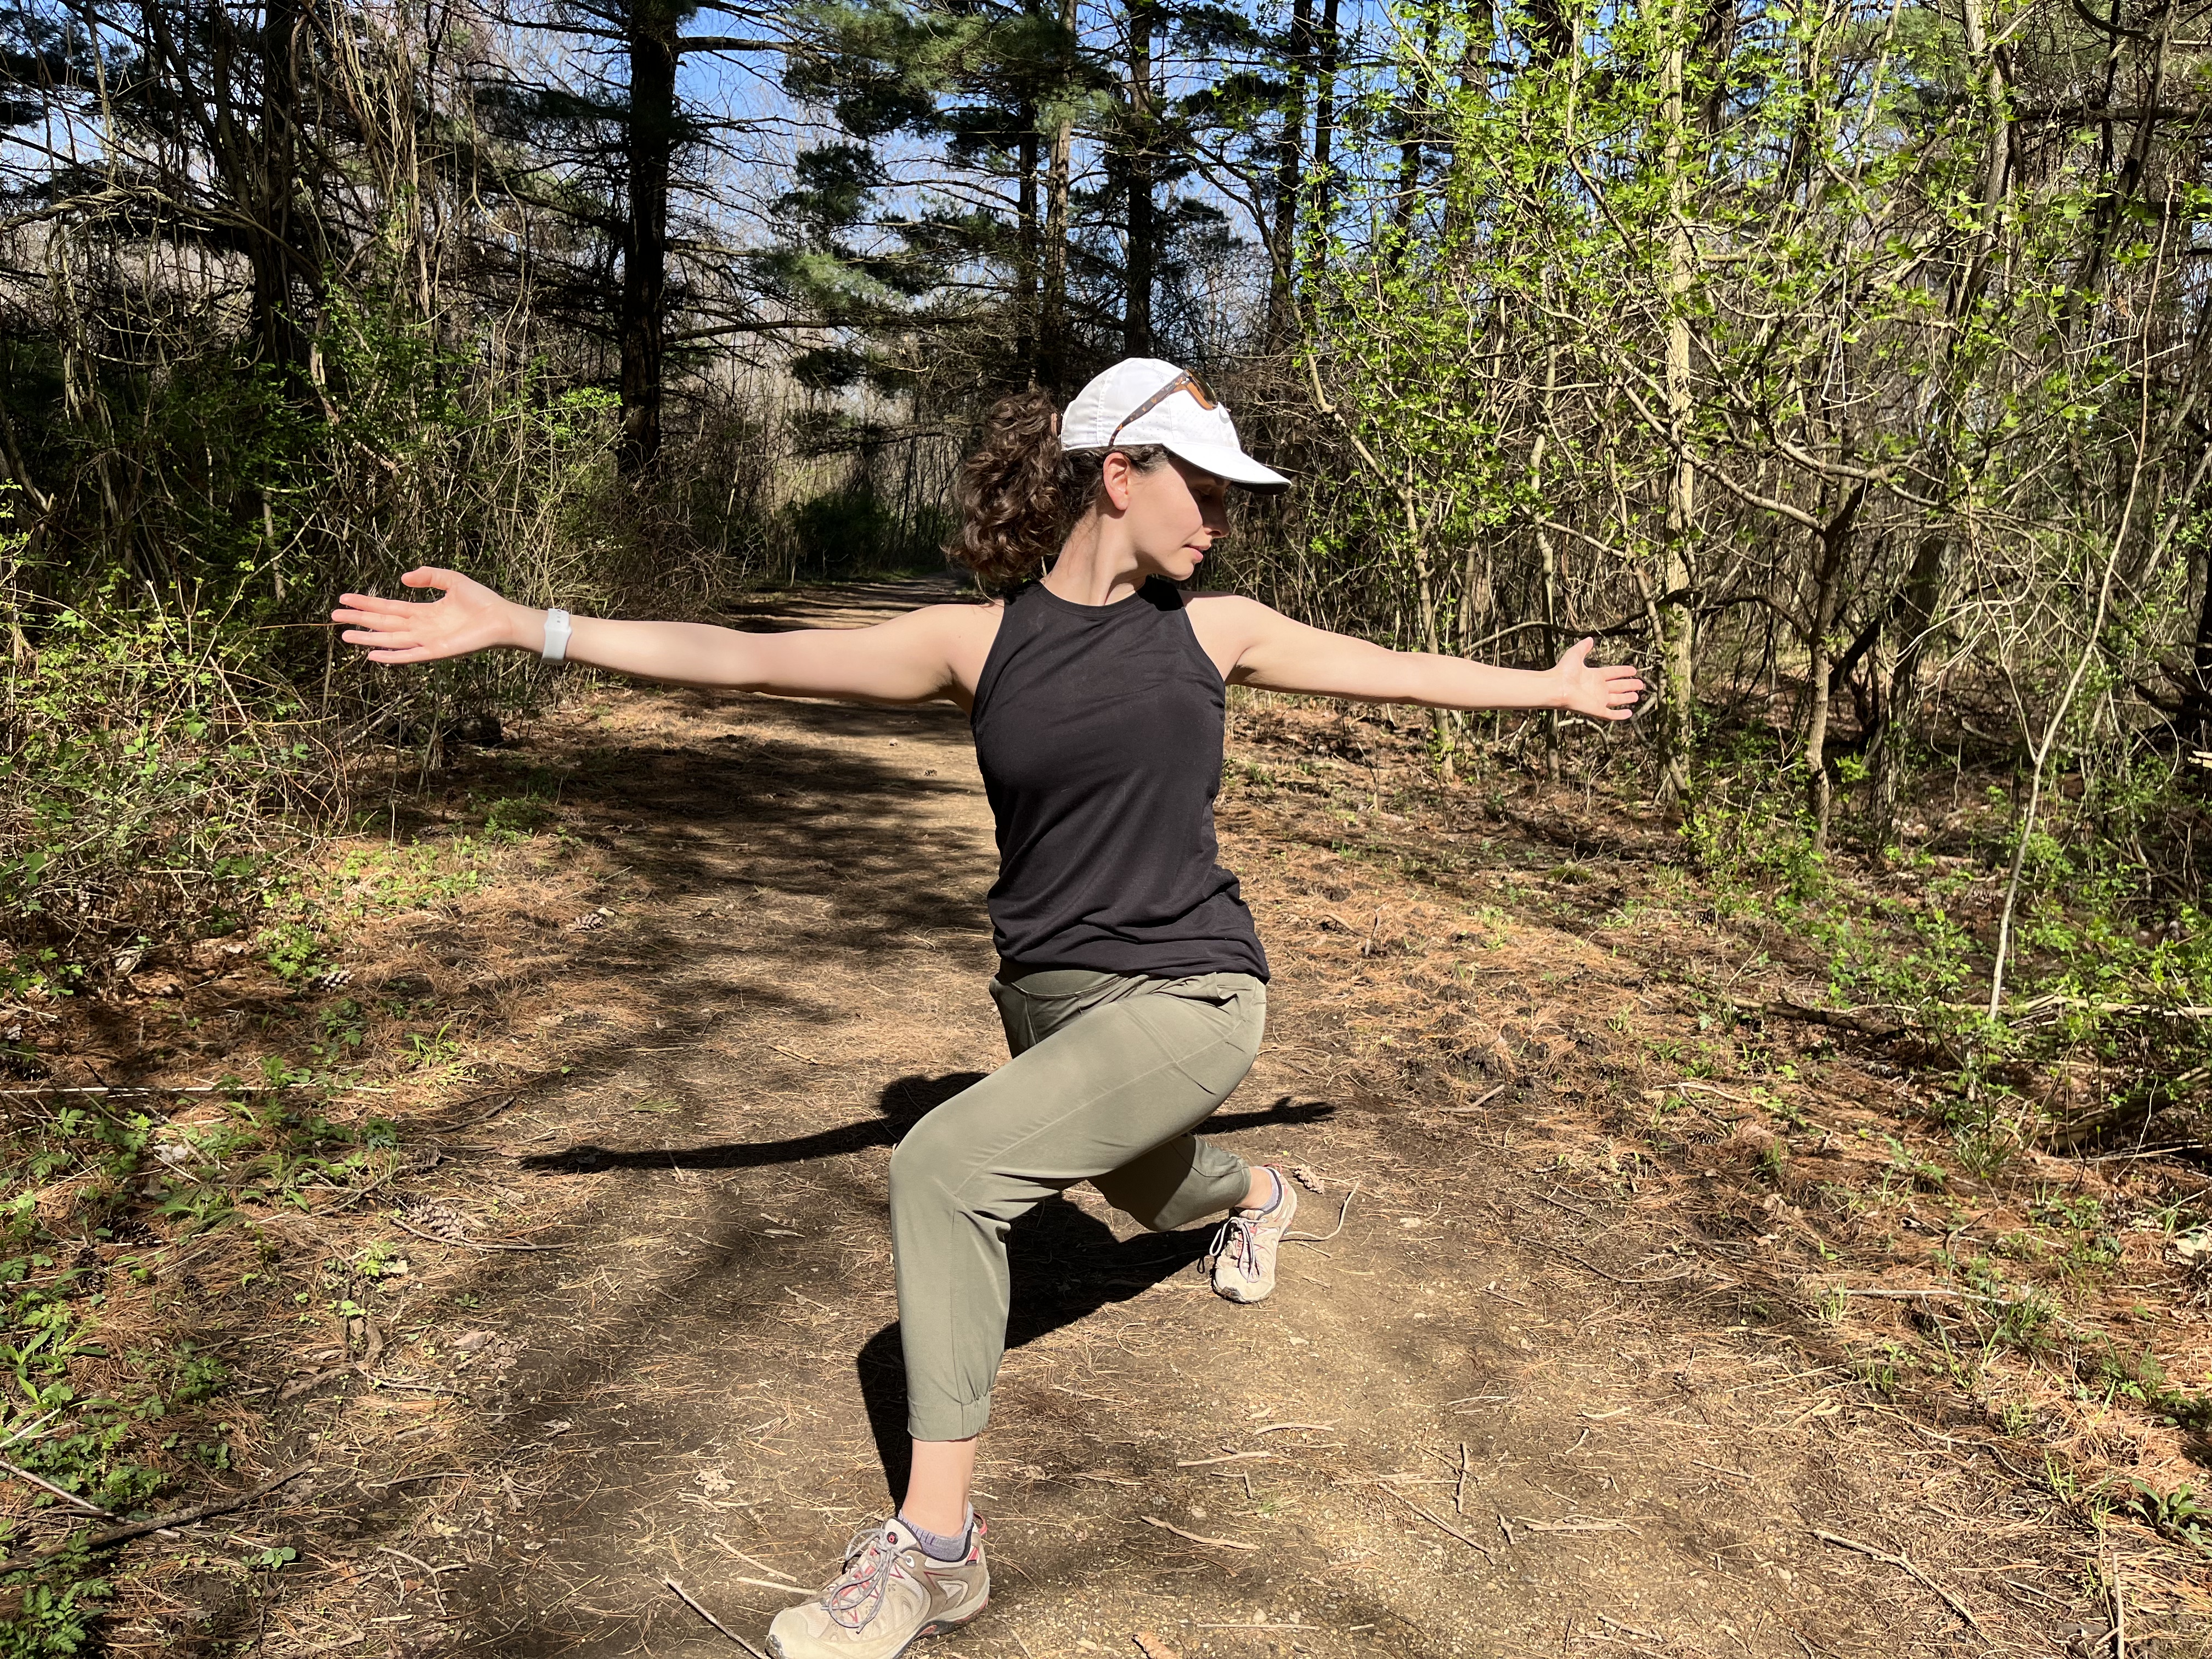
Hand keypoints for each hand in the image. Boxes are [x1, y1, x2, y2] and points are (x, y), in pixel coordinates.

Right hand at [330, 566, 531, 664]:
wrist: (503, 618)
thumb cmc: (482, 601)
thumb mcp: (452, 580)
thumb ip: (428, 575)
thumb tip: (402, 579)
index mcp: (423, 612)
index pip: (389, 608)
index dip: (367, 604)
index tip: (344, 600)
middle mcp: (421, 628)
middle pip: (384, 624)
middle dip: (359, 620)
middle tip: (333, 617)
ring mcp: (427, 641)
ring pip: (391, 639)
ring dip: (368, 638)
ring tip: (345, 635)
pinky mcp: (437, 651)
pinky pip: (410, 655)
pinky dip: (391, 656)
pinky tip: (373, 655)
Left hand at [1551, 637, 1645, 720]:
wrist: (1557, 687)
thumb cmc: (1563, 671)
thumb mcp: (1574, 654)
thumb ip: (1583, 647)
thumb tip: (1589, 639)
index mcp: (1594, 676)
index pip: (1613, 673)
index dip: (1623, 672)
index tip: (1633, 670)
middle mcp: (1598, 688)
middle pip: (1618, 686)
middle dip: (1629, 685)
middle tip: (1640, 685)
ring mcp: (1598, 700)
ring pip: (1617, 700)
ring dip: (1627, 698)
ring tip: (1636, 697)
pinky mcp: (1597, 710)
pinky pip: (1611, 714)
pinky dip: (1620, 715)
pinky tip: (1629, 713)